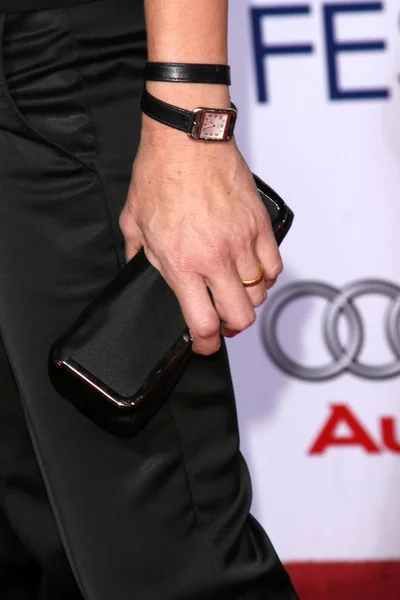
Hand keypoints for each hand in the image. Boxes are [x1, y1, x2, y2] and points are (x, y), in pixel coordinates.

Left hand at [119, 120, 282, 355]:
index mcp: (181, 263)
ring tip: (234, 289)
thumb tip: (142, 273)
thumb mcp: (134, 223)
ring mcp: (241, 242)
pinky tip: (253, 269)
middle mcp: (215, 258)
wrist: (187, 139)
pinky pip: (274, 266)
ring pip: (259, 294)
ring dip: (246, 299)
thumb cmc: (160, 175)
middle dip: (231, 327)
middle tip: (221, 319)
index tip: (204, 344)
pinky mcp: (260, 225)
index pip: (203, 323)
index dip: (206, 344)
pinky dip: (266, 276)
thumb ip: (140, 256)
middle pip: (241, 317)